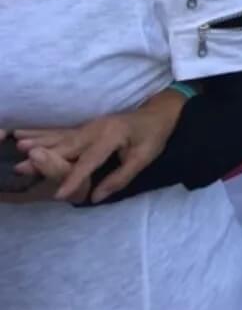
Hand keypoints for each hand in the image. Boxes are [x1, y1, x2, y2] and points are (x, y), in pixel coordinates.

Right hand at [14, 89, 185, 203]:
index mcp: (112, 136)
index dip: (74, 178)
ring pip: (59, 137)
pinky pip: (60, 132)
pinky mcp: (84, 127)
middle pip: (67, 147)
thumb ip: (120, 178)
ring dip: (37, 143)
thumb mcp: (144, 158)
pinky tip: (23, 134)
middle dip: (44, 158)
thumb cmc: (152, 136)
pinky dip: (41, 133)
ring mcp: (88, 126)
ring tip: (17, 147)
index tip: (59, 194)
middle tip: (21, 167)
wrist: (157, 113)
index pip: (89, 161)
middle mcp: (96, 129)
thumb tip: (96, 197)